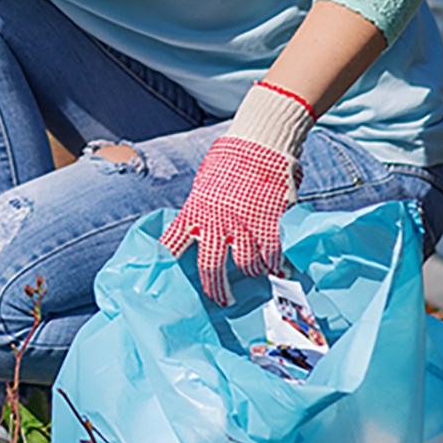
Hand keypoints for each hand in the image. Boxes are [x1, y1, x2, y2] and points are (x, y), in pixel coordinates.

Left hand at [160, 82, 314, 305]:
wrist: (259, 142)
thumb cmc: (229, 162)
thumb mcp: (204, 186)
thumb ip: (200, 211)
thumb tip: (197, 232)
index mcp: (194, 212)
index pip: (171, 244)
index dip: (164, 265)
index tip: (161, 283)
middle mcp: (215, 221)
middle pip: (211, 267)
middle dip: (216, 290)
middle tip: (222, 301)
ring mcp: (243, 222)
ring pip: (246, 264)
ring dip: (252, 273)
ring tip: (256, 275)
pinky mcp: (270, 220)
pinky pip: (273, 252)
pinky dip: (277, 264)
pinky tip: (280, 269)